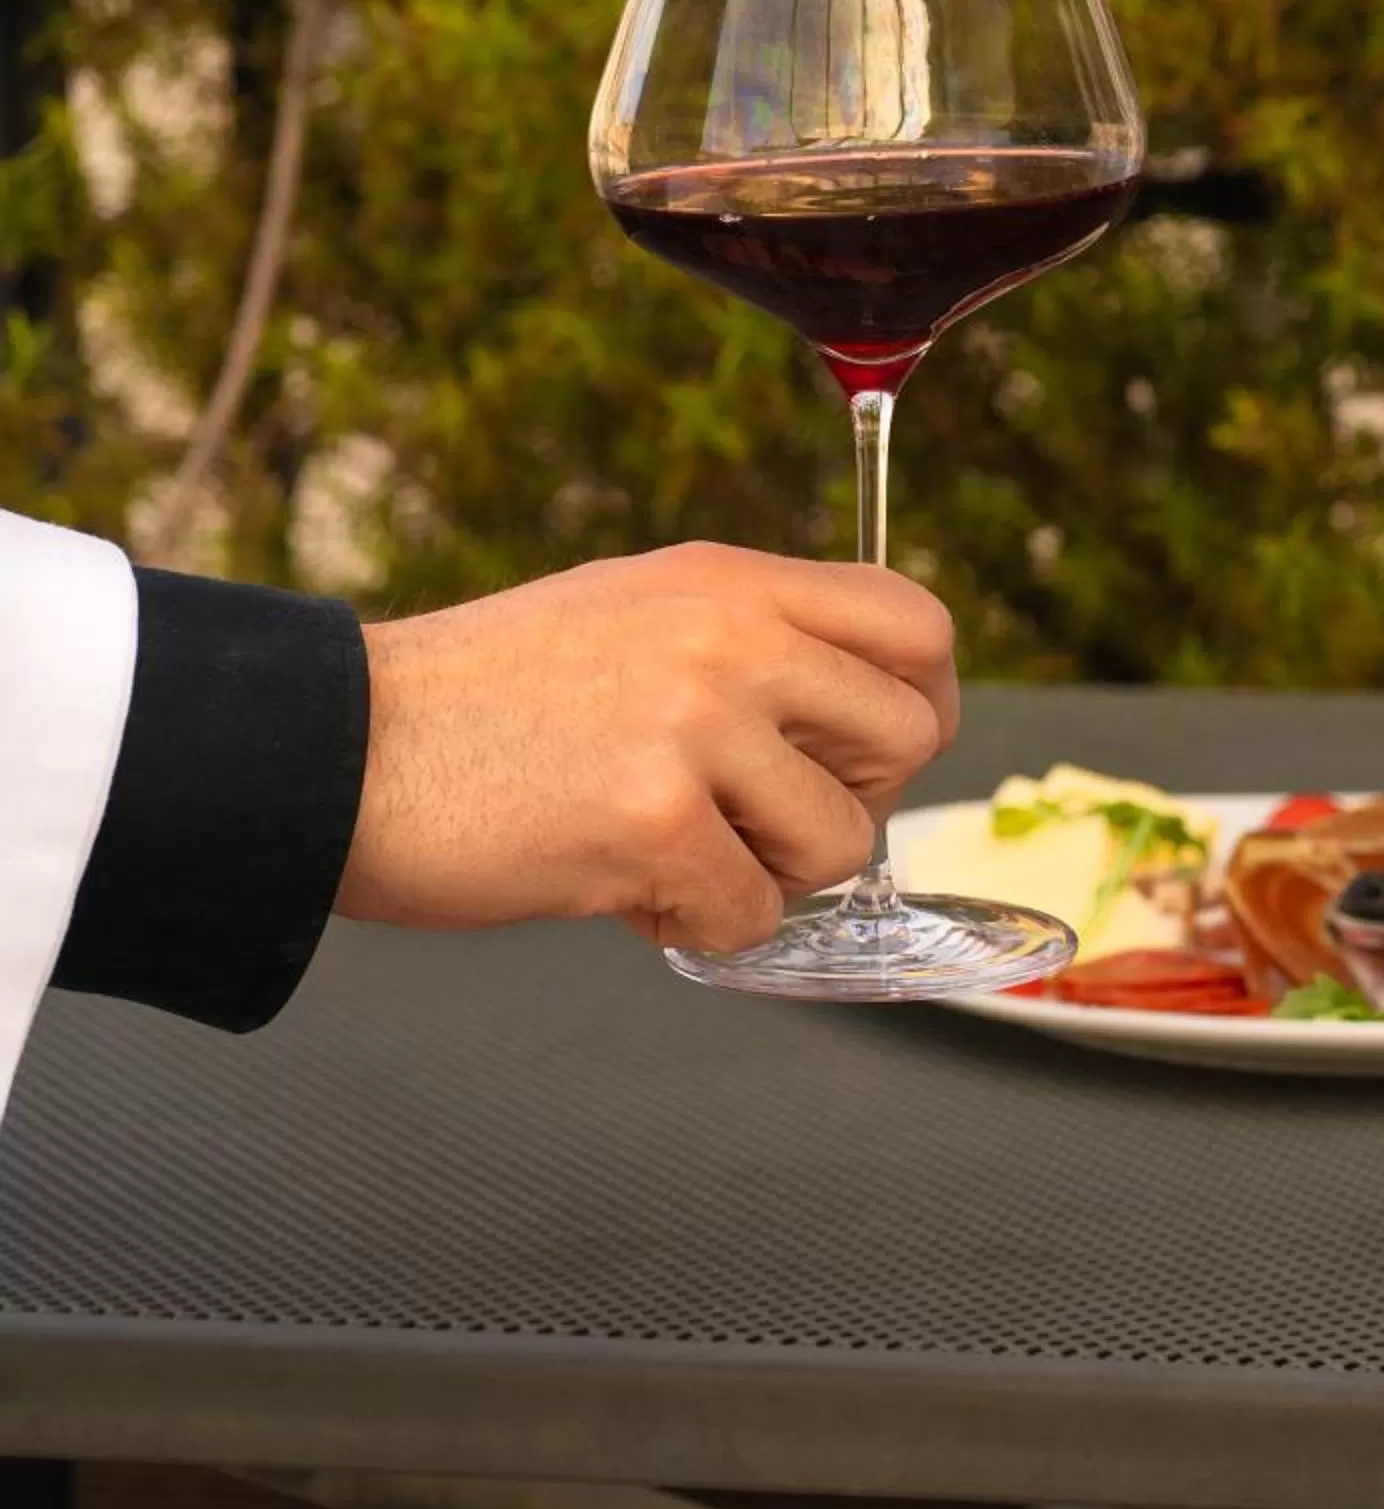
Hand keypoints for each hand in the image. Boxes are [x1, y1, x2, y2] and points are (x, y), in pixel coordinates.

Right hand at [334, 542, 960, 953]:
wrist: (339, 749)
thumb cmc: (482, 703)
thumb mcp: (634, 614)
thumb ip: (750, 644)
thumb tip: (865, 707)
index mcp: (732, 582)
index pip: (917, 624)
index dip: (920, 702)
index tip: (873, 753)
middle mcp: (730, 638)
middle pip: (907, 736)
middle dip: (851, 801)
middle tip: (759, 818)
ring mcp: (693, 726)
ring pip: (840, 843)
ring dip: (768, 873)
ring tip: (673, 846)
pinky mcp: (652, 822)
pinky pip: (751, 914)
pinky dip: (698, 925)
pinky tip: (624, 887)